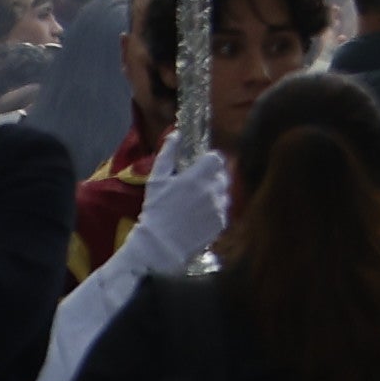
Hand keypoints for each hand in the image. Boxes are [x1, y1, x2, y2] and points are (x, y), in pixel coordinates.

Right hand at [132, 146, 231, 272]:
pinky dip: (215, 210)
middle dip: (212, 177)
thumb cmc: (155, 211)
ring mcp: (218, 207)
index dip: (208, 162)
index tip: (199, 168)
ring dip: (215, 194)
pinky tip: (199, 217)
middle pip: (222, 175)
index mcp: (196, 177)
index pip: (216, 158)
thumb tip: (176, 134)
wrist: (159, 246)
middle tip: (196, 187)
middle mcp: (211, 190)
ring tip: (196, 204)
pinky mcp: (221, 223)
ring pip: (224, 192)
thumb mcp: (156, 181)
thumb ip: (167, 155)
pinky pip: (223, 209)